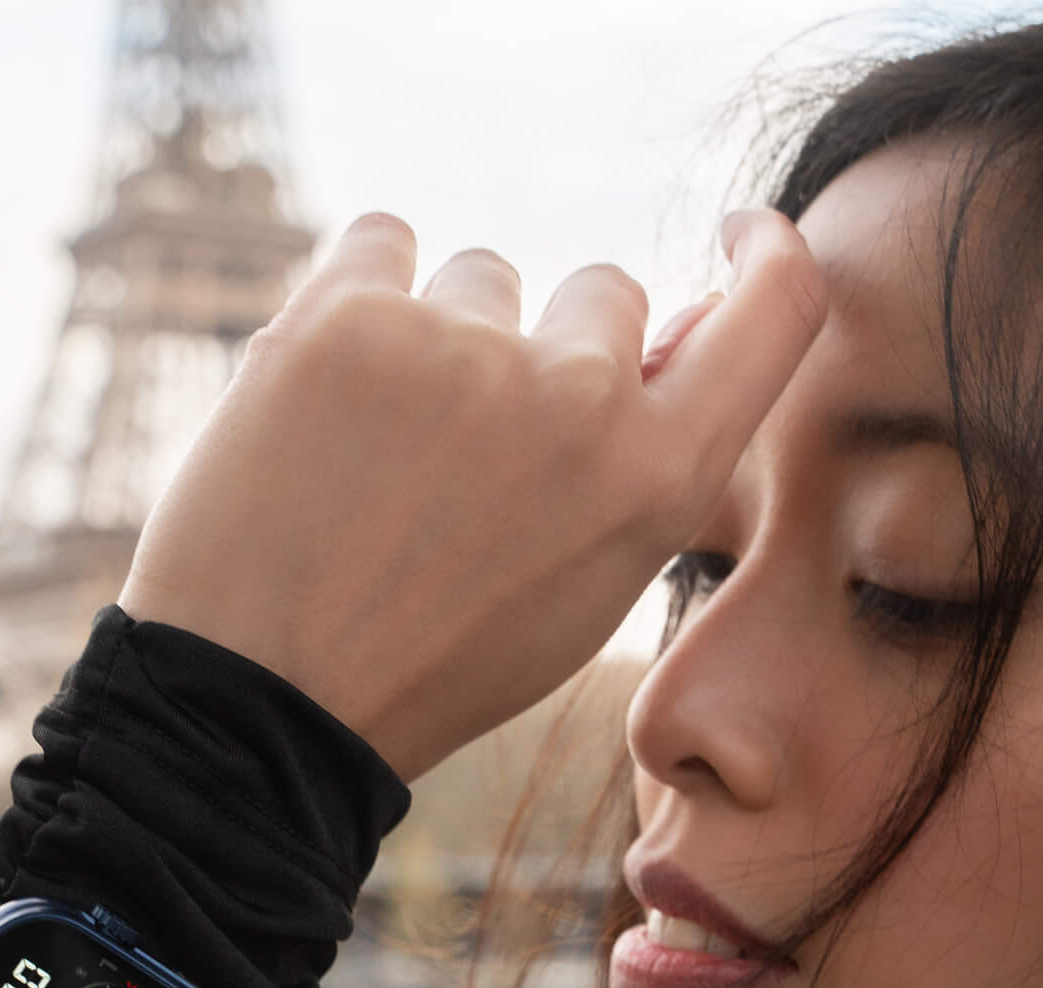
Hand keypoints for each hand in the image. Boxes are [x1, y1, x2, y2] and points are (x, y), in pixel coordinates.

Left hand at [117, 208, 827, 782]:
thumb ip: (641, 463)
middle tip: (468, 458)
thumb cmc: (433, 657)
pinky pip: (383, 240)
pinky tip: (328, 395)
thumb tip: (669, 329)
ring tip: (380, 454)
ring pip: (482, 278)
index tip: (743, 232)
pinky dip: (361, 296)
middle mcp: (583, 400)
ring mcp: (465, 347)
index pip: (776, 313)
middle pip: (602, 291)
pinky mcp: (350, 313)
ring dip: (444, 337)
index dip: (769, 255)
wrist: (266, 699)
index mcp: (659, 483)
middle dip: (551, 349)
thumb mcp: (585, 587)